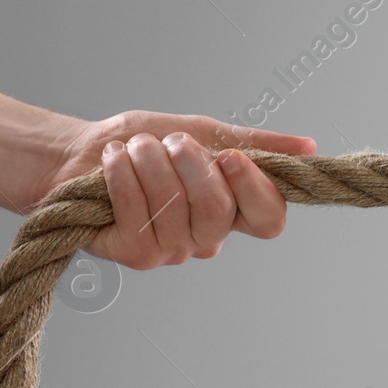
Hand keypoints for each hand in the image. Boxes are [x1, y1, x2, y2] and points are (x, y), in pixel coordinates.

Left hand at [28, 111, 316, 269]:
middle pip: (221, 210)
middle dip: (191, 164)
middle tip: (171, 141)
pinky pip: (138, 213)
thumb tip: (310, 147)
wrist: (78, 153)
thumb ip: (255, 144)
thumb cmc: (144, 142)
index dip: (256, 189)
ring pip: (175, 208)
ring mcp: (173, 250)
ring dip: (150, 163)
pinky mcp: (136, 255)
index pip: (270, 218)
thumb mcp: (204, 133)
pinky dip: (123, 176)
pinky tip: (113, 161)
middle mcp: (208, 237)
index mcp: (234, 209)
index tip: (230, 156)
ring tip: (133, 147)